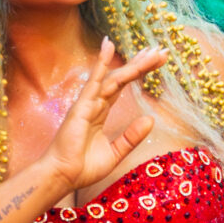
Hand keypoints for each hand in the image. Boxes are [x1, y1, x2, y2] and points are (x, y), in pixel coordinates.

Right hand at [42, 40, 165, 194]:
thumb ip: (131, 136)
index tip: (157, 61)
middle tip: (160, 50)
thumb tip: (150, 119)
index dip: (139, 72)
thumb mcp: (115, 152)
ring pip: (114, 77)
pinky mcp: (81, 106)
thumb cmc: (83, 167)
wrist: (63, 177)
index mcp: (101, 111)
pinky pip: (94, 81)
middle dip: (141, 63)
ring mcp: (87, 102)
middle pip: (121, 77)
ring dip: (133, 63)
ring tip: (152, 51)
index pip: (123, 85)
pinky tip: (108, 45)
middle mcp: (94, 102)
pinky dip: (101, 62)